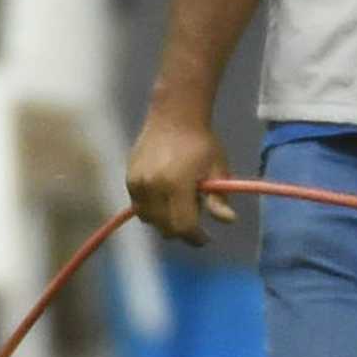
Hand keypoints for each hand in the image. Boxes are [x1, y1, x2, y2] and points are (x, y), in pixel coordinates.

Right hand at [127, 106, 231, 246]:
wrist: (174, 118)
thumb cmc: (202, 143)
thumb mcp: (218, 169)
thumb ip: (219, 197)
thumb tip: (227, 221)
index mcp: (176, 185)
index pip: (183, 225)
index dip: (195, 237)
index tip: (206, 238)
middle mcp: (152, 187)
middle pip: (165, 227)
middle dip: (182, 229)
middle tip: (197, 216)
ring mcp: (137, 184)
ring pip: (149, 220)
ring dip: (165, 221)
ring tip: (182, 203)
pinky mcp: (129, 180)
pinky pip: (139, 207)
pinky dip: (153, 210)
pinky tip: (167, 198)